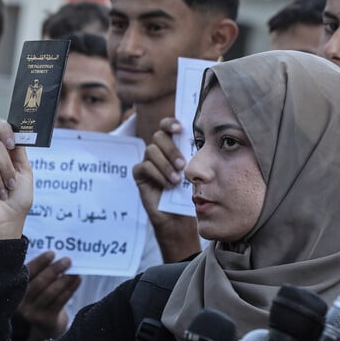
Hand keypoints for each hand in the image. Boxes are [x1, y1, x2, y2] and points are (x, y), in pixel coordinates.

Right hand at [0, 119, 32, 240]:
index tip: (12, 144)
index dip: (4, 129)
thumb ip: (20, 152)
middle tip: (11, 184)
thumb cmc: (18, 199)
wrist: (7, 220)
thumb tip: (16, 133)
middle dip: (7, 167)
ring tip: (1, 192)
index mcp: (5, 152)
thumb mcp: (25, 172)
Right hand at [16, 251, 80, 340]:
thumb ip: (39, 270)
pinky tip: (77, 280)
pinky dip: (70, 289)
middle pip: (39, 283)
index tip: (52, 253)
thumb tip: (57, 254)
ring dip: (64, 280)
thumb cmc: (39, 294)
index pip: (27, 272)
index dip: (39, 262)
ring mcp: (32, 313)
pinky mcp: (45, 319)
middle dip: (54, 270)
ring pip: (51, 293)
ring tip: (74, 271)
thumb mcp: (33, 283)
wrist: (43, 322)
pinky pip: (60, 302)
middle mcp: (20, 302)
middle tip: (67, 260)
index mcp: (14, 288)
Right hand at [132, 117, 199, 261]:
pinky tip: (167, 185)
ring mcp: (148, 162)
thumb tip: (200, 140)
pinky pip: (144, 166)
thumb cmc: (189, 193)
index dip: (170, 123)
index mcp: (172, 145)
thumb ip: (193, 155)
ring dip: (166, 165)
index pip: (166, 126)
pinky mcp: (139, 174)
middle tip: (182, 165)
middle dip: (171, 149)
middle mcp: (158, 151)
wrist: (179, 218)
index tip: (179, 128)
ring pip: (151, 150)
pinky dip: (158, 174)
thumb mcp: (195, 172)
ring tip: (176, 180)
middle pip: (159, 136)